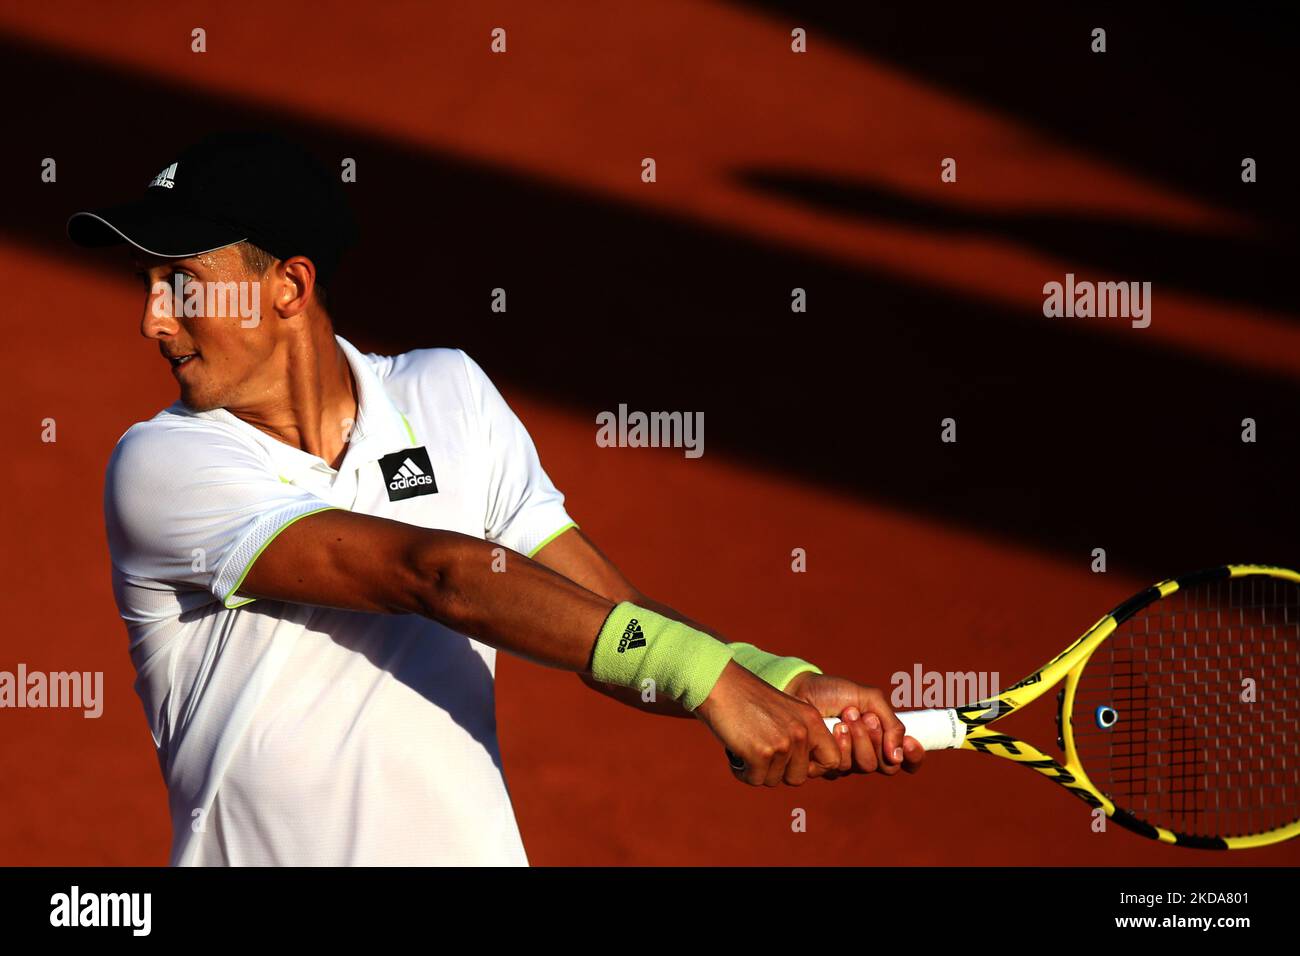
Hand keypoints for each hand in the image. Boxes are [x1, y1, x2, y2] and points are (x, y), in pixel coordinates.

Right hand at [694, 662, 841, 786]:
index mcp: (811, 720)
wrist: (718, 684)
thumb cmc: (746, 700)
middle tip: (761, 754)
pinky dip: (741, 771)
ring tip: (745, 746)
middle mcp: (801, 732)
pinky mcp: (761, 753)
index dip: (813, 768)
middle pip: (798, 777)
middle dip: (777, 772)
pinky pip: (754, 780)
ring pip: (773, 780)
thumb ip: (799, 736)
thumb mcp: (785, 712)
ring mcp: (782, 743)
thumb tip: (804, 771)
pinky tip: (734, 752)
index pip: (832, 760)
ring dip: (756, 770)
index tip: (792, 763)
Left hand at [783, 672, 924, 776]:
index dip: (914, 757)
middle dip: (878, 738)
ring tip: (846, 716)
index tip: (910, 742)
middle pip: (887, 766)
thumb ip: (891, 723)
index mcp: (880, 739)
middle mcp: (865, 754)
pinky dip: (841, 744)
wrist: (801, 689)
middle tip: (865, 716)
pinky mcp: (825, 766)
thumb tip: (898, 755)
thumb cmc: (834, 692)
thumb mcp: (869, 699)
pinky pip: (842, 767)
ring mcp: (846, 762)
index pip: (906, 761)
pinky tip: (833, 727)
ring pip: (866, 766)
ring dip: (859, 738)